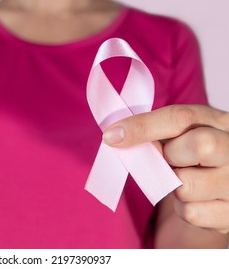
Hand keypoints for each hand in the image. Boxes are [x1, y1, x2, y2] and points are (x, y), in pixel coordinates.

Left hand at [103, 105, 228, 233]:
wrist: (219, 189)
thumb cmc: (191, 157)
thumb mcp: (179, 135)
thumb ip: (154, 130)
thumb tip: (116, 136)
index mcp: (221, 122)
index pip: (181, 118)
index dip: (142, 126)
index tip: (112, 136)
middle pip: (200, 145)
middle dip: (171, 156)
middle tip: (169, 160)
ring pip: (187, 185)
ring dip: (173, 185)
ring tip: (184, 179)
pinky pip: (191, 212)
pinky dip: (182, 207)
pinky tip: (194, 199)